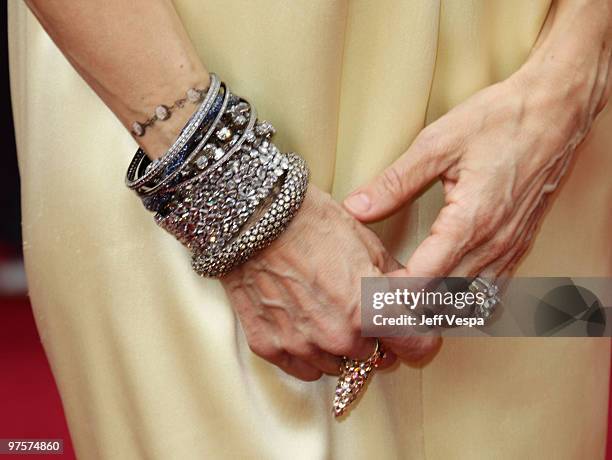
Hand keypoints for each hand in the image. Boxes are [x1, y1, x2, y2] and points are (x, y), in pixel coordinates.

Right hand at [222, 186, 439, 380]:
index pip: (415, 348)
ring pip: (336, 366)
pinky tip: (303, 324)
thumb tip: (412, 298)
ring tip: (324, 311)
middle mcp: (338, 338)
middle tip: (356, 309)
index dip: (418, 337)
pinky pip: (301, 368)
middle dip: (370, 337)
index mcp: (370, 310)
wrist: (255, 217)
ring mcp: (301, 345)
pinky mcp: (269, 346)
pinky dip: (307, 352)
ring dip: (337, 348)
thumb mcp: (368, 243)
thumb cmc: (311, 223)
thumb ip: (395, 281)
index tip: (410, 331)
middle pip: (372, 357)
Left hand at [342, 45, 609, 279]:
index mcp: (470, 221)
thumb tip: (356, 207)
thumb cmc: (500, 121)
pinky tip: (446, 291)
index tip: (369, 290)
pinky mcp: (520, 245)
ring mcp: (511, 248)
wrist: (556, 111)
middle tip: (380, 298)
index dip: (392, 292)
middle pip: (445, 298)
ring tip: (407, 300)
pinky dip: (465, 299)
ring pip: (470, 300)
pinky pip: (493, 289)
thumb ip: (394, 182)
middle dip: (409, 304)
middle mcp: (494, 243)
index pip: (424, 279)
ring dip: (437, 305)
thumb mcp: (437, 144)